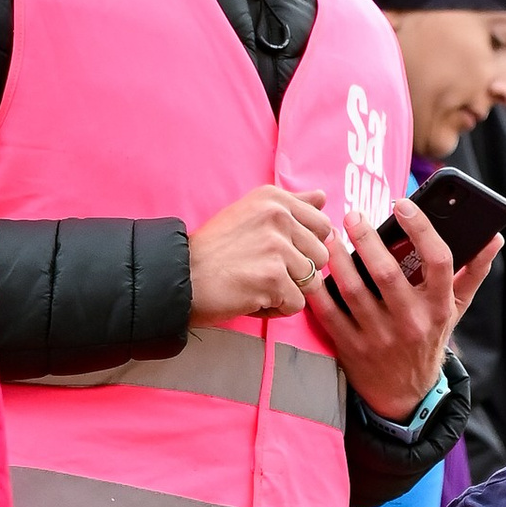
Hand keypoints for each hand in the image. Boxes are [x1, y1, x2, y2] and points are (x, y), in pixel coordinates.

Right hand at [188, 184, 334, 324]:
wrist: (181, 276)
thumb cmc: (214, 249)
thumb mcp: (251, 213)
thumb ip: (292, 205)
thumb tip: (323, 198)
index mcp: (275, 198)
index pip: (323, 226)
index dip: (304, 247)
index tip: (274, 251)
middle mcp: (278, 216)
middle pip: (321, 256)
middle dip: (299, 271)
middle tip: (264, 270)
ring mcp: (277, 247)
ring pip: (312, 282)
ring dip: (287, 291)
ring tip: (257, 283)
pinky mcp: (274, 278)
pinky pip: (296, 304)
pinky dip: (275, 308)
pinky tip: (251, 297)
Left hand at [305, 195, 502, 424]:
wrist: (404, 394)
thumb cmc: (429, 340)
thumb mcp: (455, 310)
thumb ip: (473, 272)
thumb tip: (494, 238)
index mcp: (439, 307)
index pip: (437, 261)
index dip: (420, 228)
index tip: (402, 204)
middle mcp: (412, 322)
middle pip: (386, 272)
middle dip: (365, 238)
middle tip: (352, 215)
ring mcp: (380, 337)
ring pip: (352, 290)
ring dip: (337, 258)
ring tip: (329, 237)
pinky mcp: (352, 348)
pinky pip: (329, 312)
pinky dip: (317, 288)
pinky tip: (314, 268)